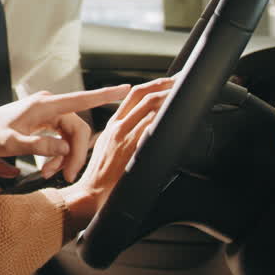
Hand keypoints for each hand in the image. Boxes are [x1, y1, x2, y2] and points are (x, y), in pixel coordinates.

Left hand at [0, 84, 129, 182]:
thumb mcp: (11, 144)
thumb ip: (37, 146)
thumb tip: (64, 149)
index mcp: (44, 105)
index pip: (80, 99)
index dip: (105, 95)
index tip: (126, 88)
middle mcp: (49, 106)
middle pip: (78, 129)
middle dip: (76, 154)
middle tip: (68, 176)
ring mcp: (48, 114)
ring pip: (70, 137)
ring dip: (65, 157)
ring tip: (49, 174)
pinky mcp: (45, 122)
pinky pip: (62, 139)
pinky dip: (59, 154)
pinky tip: (48, 168)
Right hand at [59, 77, 175, 234]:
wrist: (92, 194)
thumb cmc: (102, 176)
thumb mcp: (110, 148)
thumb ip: (126, 136)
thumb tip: (147, 129)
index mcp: (113, 125)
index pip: (133, 95)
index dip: (153, 84)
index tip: (170, 80)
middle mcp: (117, 127)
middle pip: (141, 95)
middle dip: (164, 84)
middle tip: (181, 80)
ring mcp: (123, 137)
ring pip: (147, 107)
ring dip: (168, 98)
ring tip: (182, 93)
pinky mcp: (130, 149)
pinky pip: (148, 127)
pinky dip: (161, 117)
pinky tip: (173, 113)